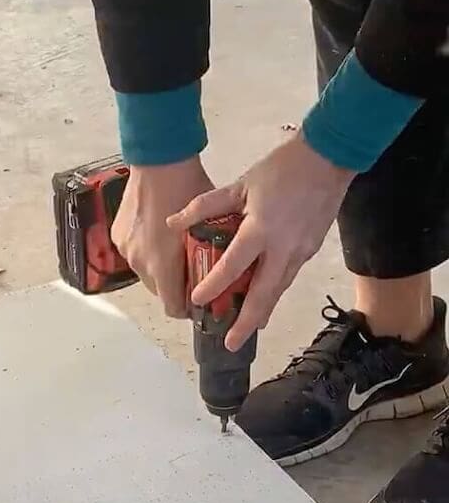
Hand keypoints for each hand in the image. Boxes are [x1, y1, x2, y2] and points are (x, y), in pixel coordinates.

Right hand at [113, 158, 213, 317]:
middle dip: (175, 286)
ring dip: (160, 268)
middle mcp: (140, 264)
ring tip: (174, 249)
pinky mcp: (117, 237)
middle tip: (192, 269)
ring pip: (146, 273)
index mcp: (163, 265)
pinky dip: (146, 251)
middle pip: (160, 292)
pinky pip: (134, 255)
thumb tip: (223, 272)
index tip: (200, 300)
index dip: (188, 308)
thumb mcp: (208, 223)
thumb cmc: (188, 187)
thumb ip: (211, 253)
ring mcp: (126, 251)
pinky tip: (157, 234)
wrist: (158, 158)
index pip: (173, 308)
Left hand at [167, 135, 353, 351]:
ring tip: (247, 330)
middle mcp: (283, 248)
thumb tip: (172, 222)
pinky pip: (288, 277)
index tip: (198, 302)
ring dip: (262, 312)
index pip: (233, 266)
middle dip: (247, 323)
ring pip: (279, 290)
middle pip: (264, 294)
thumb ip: (206, 206)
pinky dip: (274, 292)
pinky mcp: (310, 251)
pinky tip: (264, 300)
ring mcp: (301, 252)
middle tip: (231, 344)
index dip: (215, 285)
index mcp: (261, 230)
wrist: (330, 157)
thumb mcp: (241, 184)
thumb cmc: (281, 169)